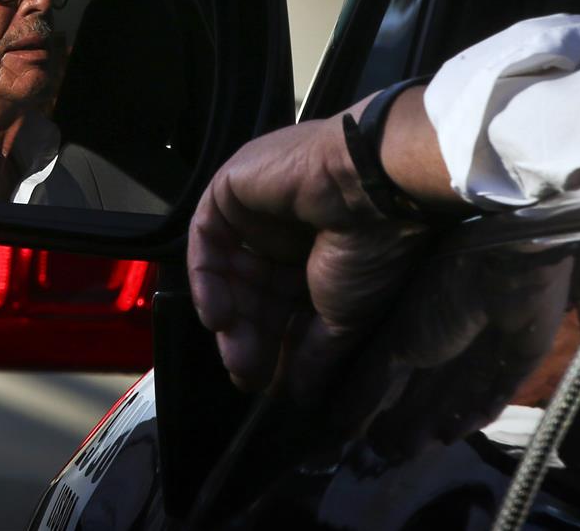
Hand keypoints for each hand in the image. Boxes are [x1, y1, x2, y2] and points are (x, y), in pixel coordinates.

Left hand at [186, 109, 440, 395]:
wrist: (369, 184)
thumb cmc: (371, 249)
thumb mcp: (345, 319)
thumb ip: (314, 356)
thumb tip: (298, 396)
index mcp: (323, 255)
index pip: (284, 307)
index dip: (273, 346)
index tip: (266, 385)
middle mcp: (289, 232)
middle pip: (254, 293)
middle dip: (249, 337)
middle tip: (246, 374)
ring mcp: (260, 209)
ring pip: (230, 270)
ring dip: (229, 315)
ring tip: (234, 352)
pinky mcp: (232, 187)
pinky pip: (208, 237)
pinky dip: (207, 278)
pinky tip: (217, 317)